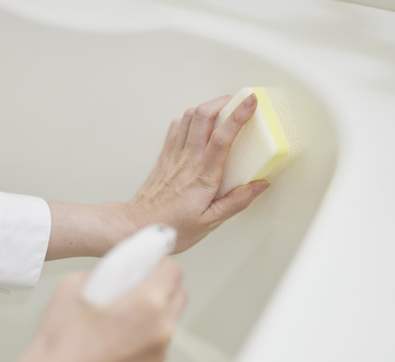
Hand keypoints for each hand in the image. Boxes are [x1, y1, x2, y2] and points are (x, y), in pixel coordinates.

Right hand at [1, 258, 186, 361]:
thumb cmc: (62, 342)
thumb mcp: (74, 285)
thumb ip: (103, 272)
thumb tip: (113, 272)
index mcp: (147, 303)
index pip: (173, 271)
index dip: (160, 262)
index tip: (149, 263)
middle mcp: (160, 328)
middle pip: (179, 294)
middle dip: (163, 284)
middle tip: (139, 283)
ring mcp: (158, 352)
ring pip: (170, 320)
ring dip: (156, 310)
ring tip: (126, 311)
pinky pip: (159, 342)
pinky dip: (148, 333)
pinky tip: (121, 334)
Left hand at [124, 93, 268, 252]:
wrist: (136, 225)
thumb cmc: (171, 227)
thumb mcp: (209, 223)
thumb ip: (236, 202)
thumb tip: (259, 185)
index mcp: (203, 178)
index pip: (222, 138)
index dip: (238, 116)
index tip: (251, 102)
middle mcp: (188, 161)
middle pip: (204, 116)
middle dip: (224, 101)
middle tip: (240, 101)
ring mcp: (174, 155)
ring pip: (190, 117)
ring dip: (208, 106)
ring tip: (223, 108)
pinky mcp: (164, 156)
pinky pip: (176, 128)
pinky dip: (190, 118)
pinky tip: (198, 123)